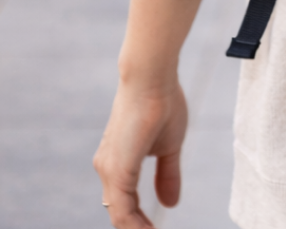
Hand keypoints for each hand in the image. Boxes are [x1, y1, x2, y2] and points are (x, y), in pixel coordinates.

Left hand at [94, 76, 188, 227]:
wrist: (152, 78)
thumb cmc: (162, 103)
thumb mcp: (169, 145)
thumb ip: (167, 174)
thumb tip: (171, 203)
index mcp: (118, 163)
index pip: (124, 204)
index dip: (138, 222)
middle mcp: (107, 168)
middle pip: (119, 212)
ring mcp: (109, 170)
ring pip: (118, 213)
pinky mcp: (116, 170)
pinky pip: (121, 209)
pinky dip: (134, 224)